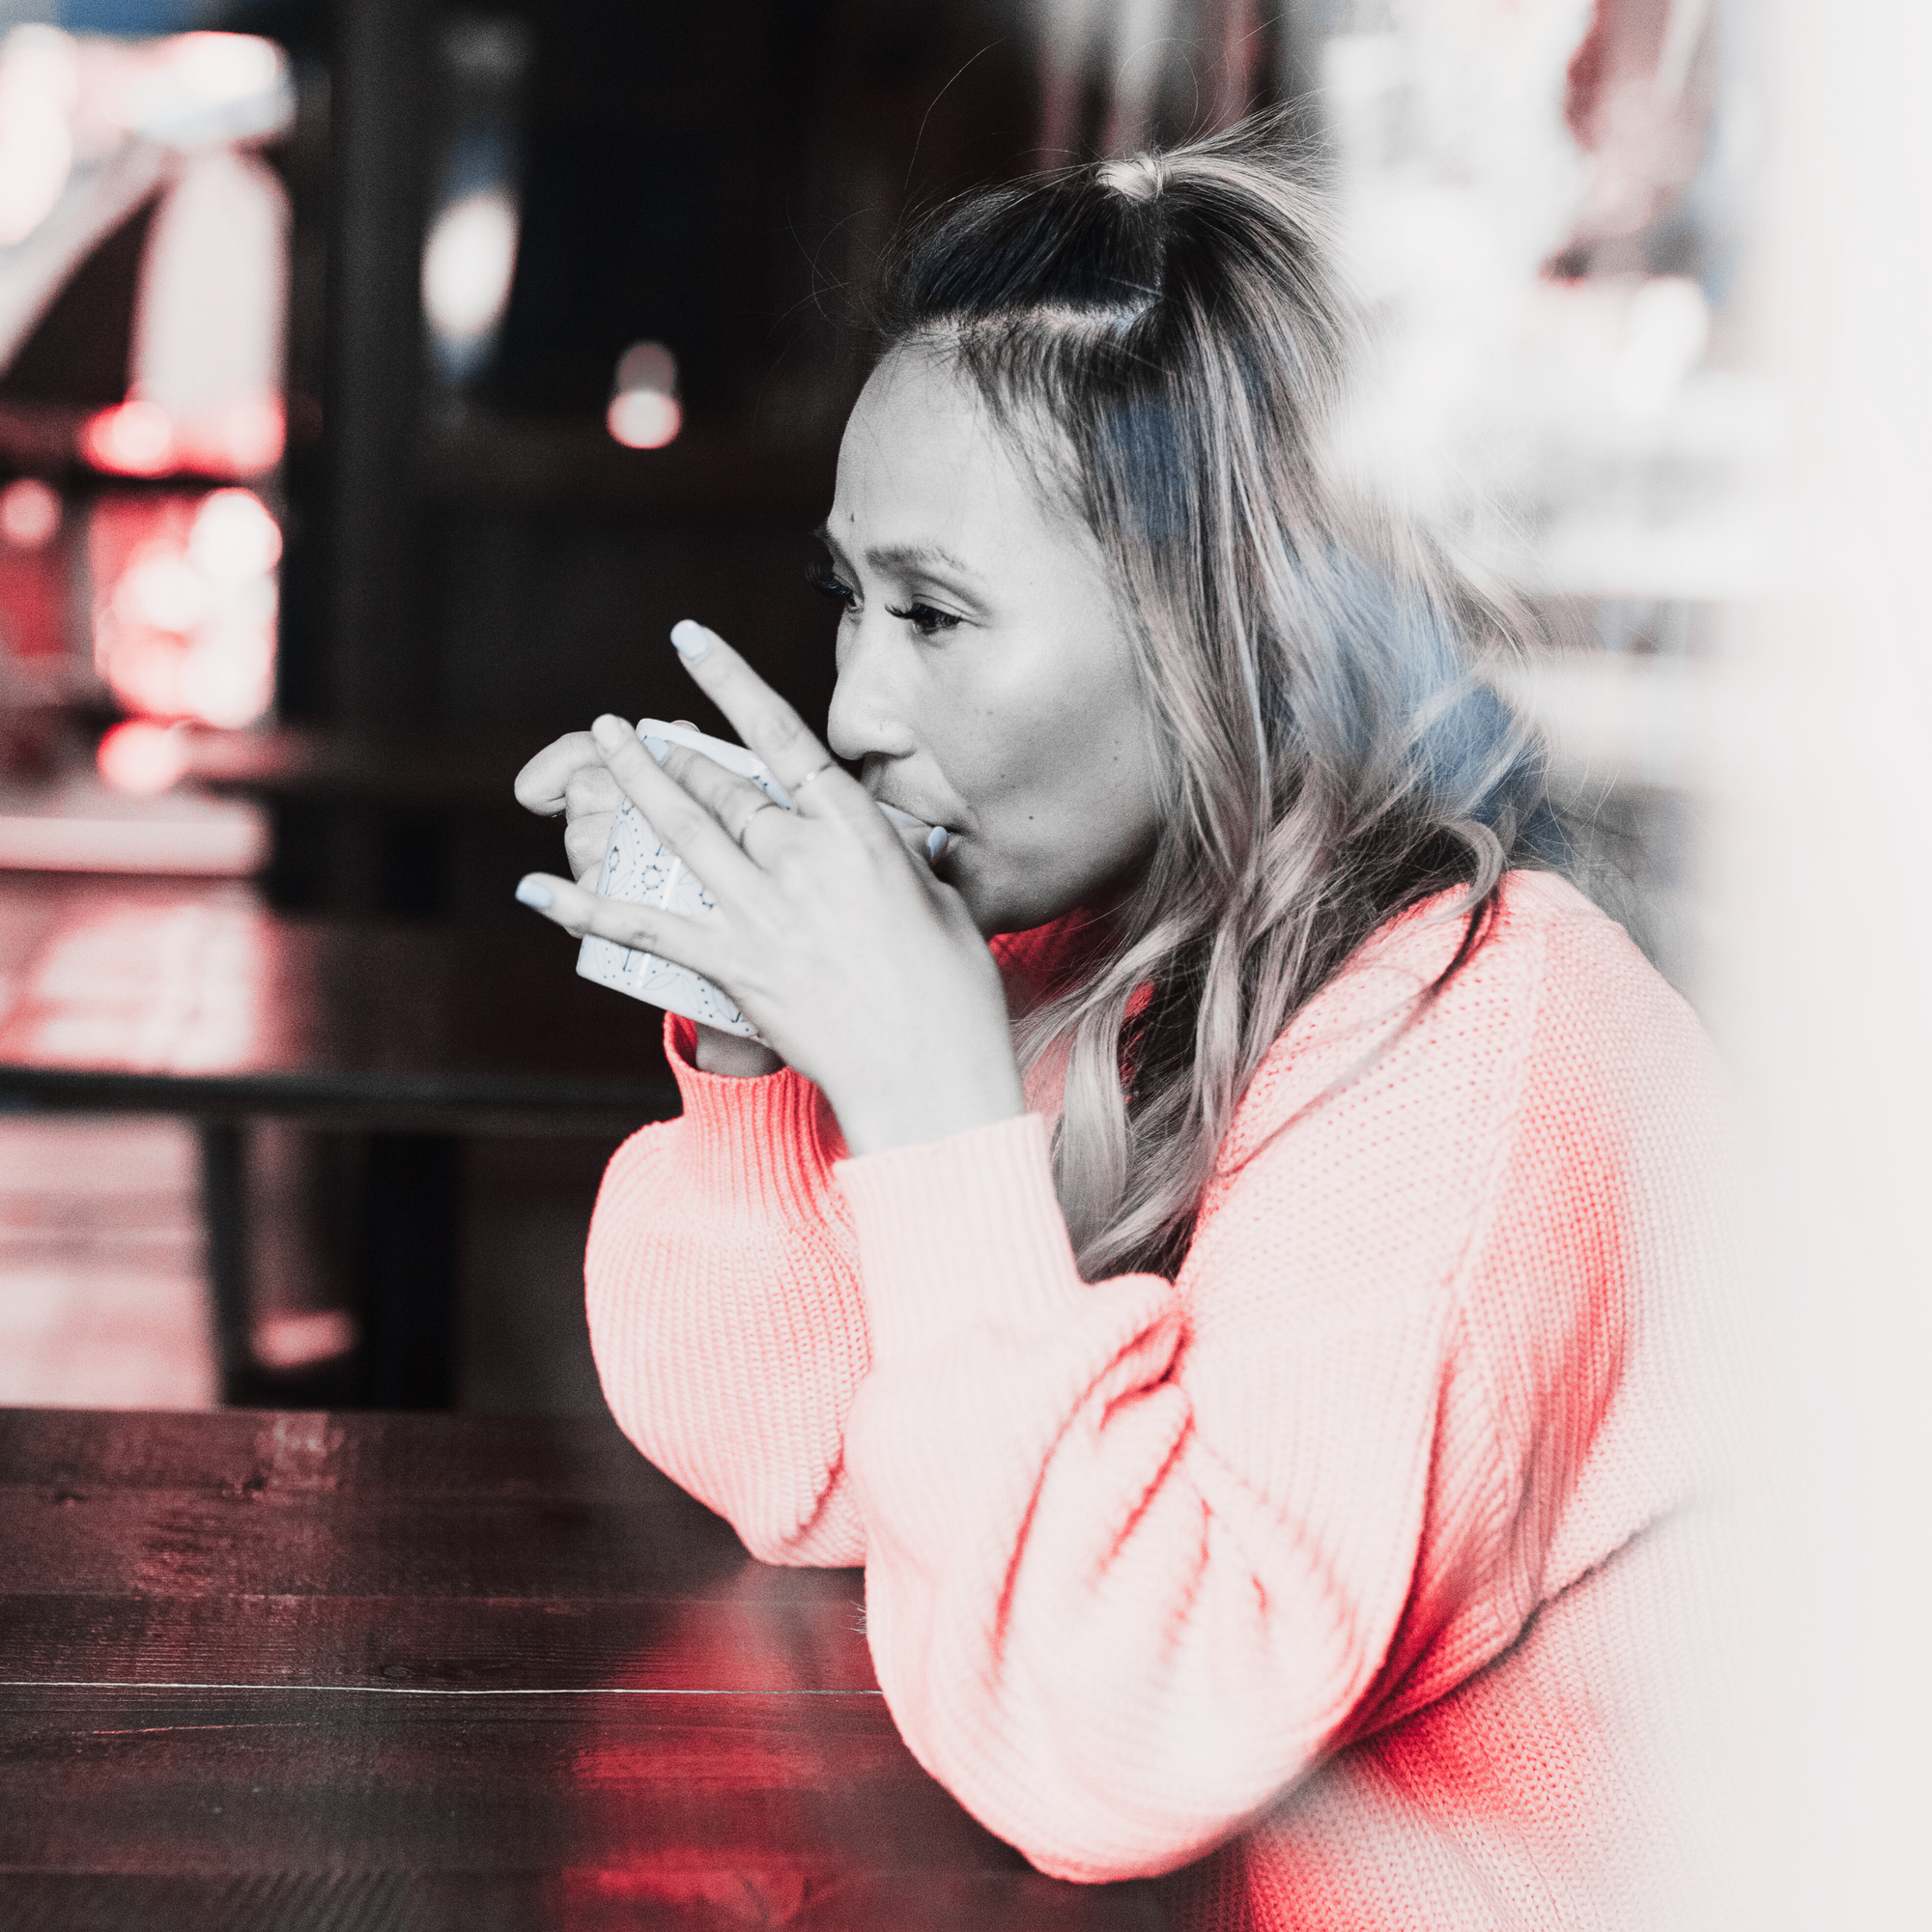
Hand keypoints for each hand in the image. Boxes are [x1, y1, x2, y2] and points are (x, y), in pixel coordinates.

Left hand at [512, 624, 1025, 1155]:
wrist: (931, 1067)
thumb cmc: (952, 988)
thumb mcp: (938, 897)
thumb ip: (898, 858)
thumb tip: (891, 839)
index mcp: (857, 831)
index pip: (782, 737)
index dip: (730, 682)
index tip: (691, 642)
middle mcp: (803, 859)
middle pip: (722, 787)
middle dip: (674, 753)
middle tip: (635, 729)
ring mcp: (763, 911)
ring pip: (681, 832)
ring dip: (633, 784)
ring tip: (601, 745)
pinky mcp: (736, 966)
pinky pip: (647, 928)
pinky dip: (587, 909)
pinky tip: (537, 890)